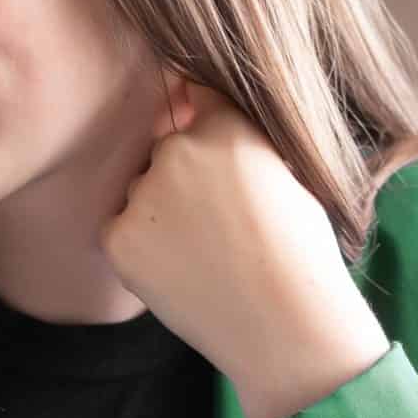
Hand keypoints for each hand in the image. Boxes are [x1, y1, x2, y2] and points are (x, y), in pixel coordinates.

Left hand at [100, 76, 388, 417]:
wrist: (285, 325)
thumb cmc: (299, 254)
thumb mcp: (287, 176)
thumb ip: (241, 143)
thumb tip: (198, 107)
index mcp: (228, 128)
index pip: (194, 91)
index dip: (195, 112)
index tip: (199, 132)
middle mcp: (179, 150)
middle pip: (165, 150)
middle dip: (181, 176)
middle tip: (217, 224)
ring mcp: (144, 194)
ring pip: (141, 191)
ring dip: (158, 211)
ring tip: (205, 253)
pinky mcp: (118, 237)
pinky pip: (120, 228)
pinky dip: (140, 246)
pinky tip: (181, 270)